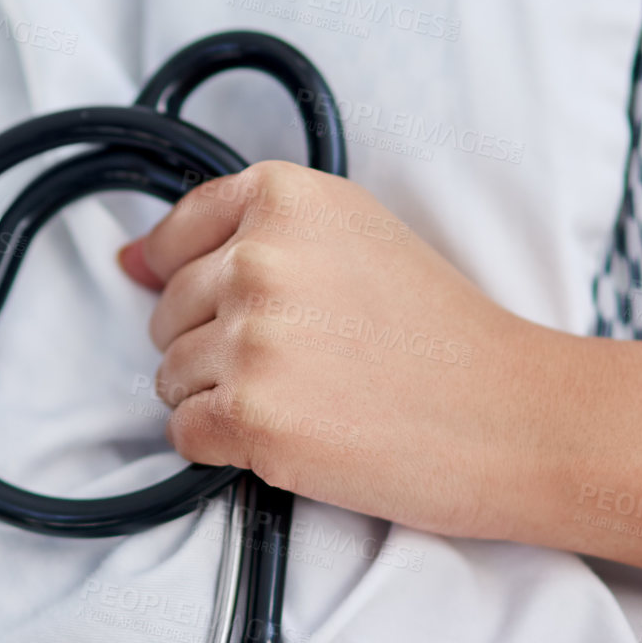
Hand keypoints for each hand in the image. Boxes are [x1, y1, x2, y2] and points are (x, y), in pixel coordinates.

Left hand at [118, 161, 543, 540]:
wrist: (513, 416)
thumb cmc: (443, 334)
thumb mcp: (353, 237)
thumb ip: (245, 236)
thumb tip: (128, 261)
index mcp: (285, 196)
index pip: (177, 236)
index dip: (202, 285)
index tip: (245, 310)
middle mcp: (260, 256)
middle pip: (170, 312)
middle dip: (217, 346)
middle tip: (307, 364)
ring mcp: (252, 337)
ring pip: (170, 377)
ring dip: (224, 399)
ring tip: (310, 399)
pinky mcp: (250, 415)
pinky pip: (184, 433)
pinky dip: (225, 446)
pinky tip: (298, 434)